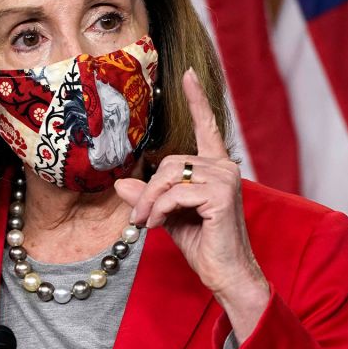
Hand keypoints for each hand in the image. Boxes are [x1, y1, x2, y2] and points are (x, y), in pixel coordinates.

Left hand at [114, 68, 268, 339]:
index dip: (196, 100)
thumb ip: (150, 197)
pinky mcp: (221, 195)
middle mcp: (225, 167)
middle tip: (137, 216)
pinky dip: (159, 209)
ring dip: (151, 202)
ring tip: (145, 223)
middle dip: (149, 190)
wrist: (226, 274)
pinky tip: (156, 226)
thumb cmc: (204, 246)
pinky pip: (176, 193)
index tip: (186, 75)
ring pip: (170, 177)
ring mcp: (226, 179)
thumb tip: (121, 182)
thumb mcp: (168, 216)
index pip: (206, 127)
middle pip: (171, 162)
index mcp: (217, 168)